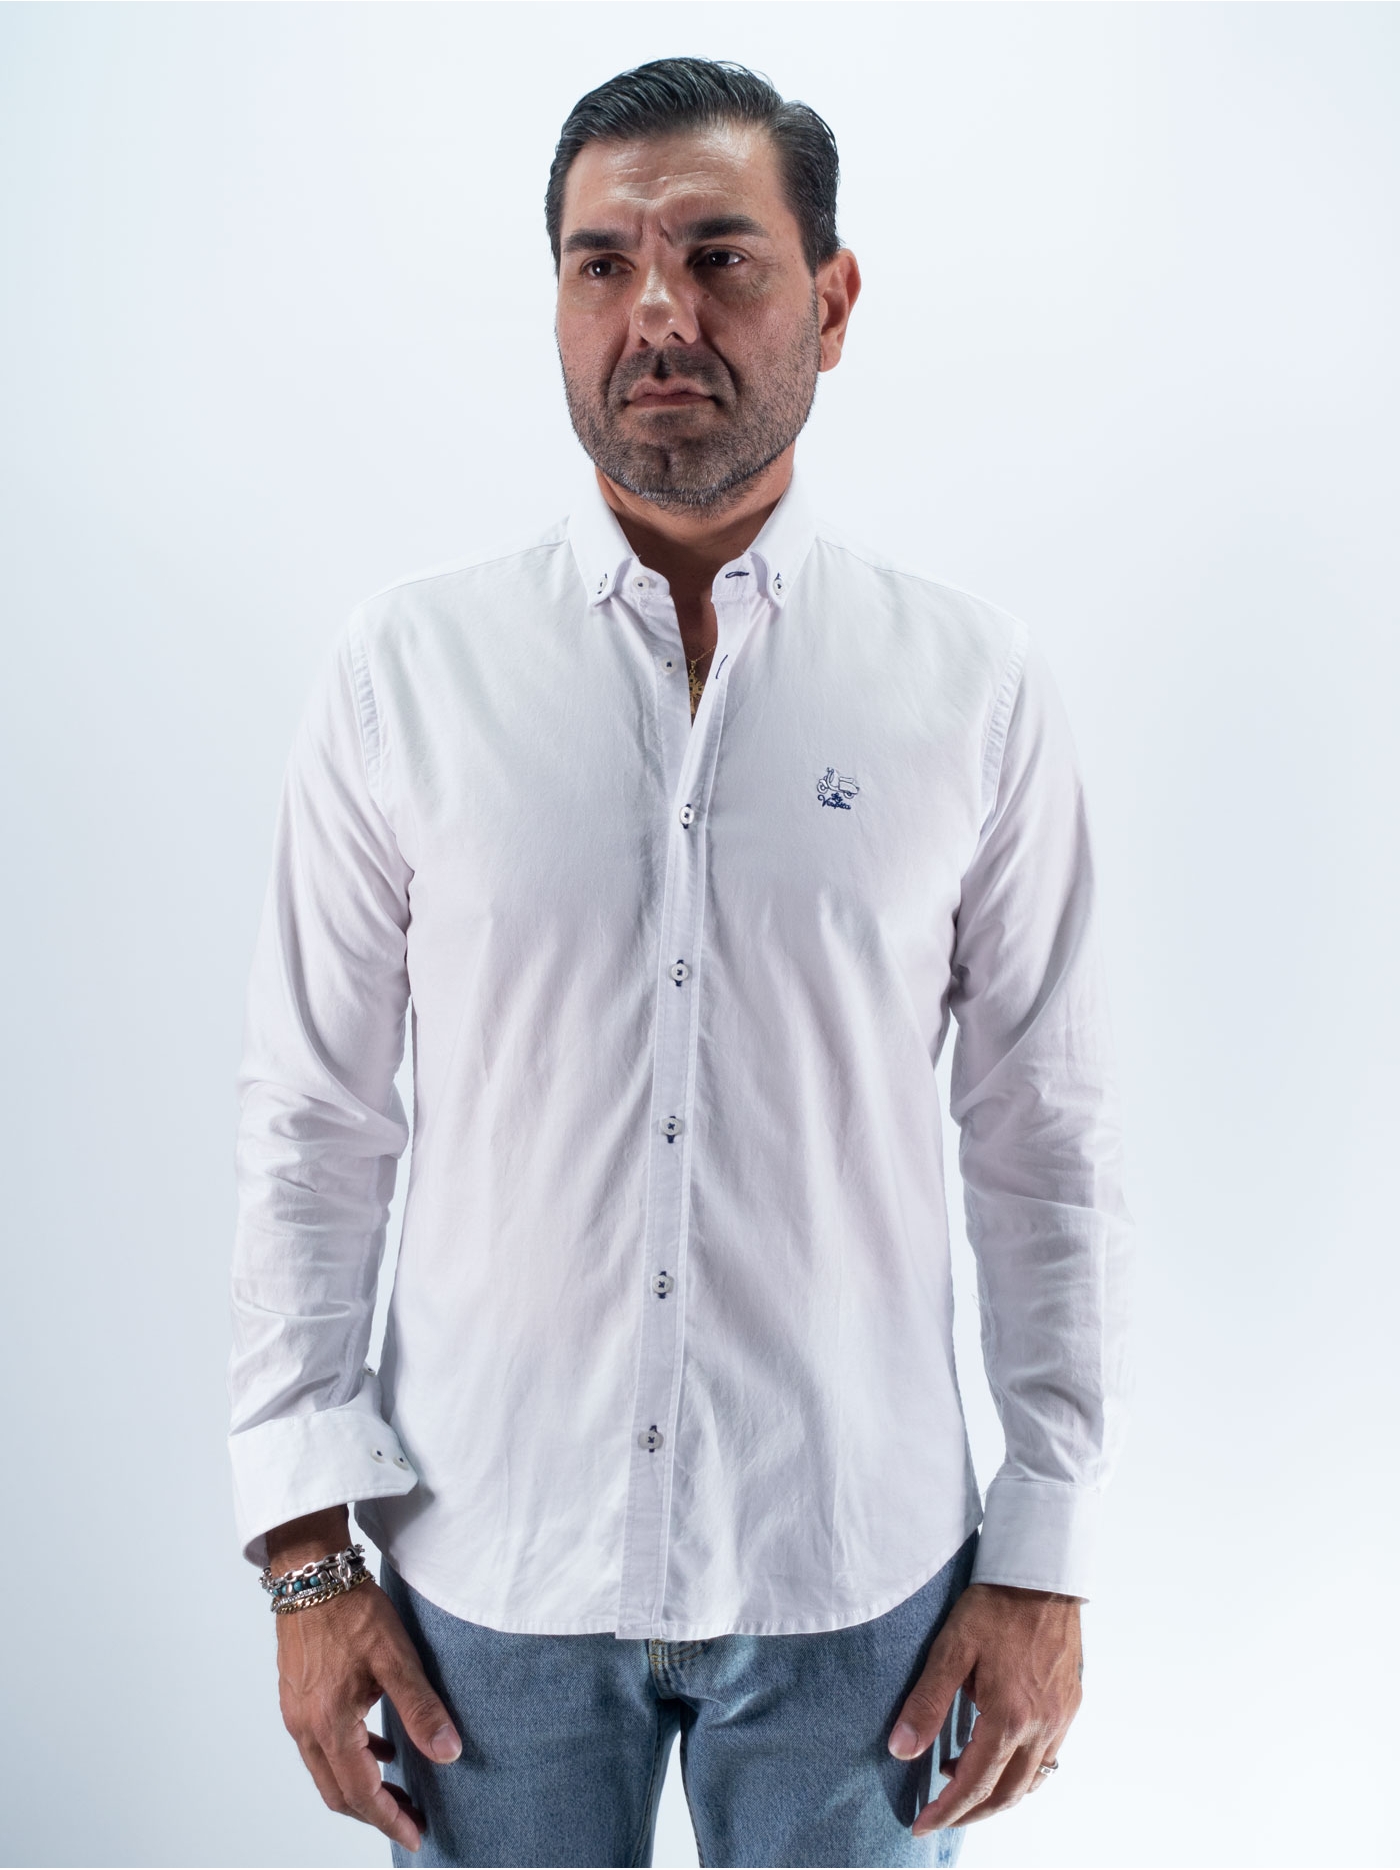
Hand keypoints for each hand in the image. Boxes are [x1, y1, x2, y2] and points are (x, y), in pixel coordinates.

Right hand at [275, 1575, 461, 1853]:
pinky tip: (378, 1747)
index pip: (361, 1793)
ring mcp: (296, 1714)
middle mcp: (306, 1728)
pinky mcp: (297, 1697)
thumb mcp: (396, 1657)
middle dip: (375, 1812)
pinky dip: (349, 1759)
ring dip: (361, 1788)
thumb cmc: (352, 1609)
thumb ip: (420, 1708)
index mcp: (329, 1724)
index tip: (416, 1836)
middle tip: (411, 1820)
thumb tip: (448, 1753)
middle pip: (339, 1792)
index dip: (390, 1819)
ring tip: (398, 1790)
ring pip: (327, 1772)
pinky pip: (321, 1747)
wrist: (309, 1572)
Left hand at [887, 1581, 1082, 1834]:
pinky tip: (999, 1756)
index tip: (921, 1825)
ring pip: (1031, 1782)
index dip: (946, 1810)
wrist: (1042, 1573)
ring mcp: (1061, 1719)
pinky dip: (1022, 1774)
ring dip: (997, 1795)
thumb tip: (901, 1750)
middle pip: (1006, 1794)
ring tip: (960, 1785)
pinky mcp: (1070, 1705)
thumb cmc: (995, 1604)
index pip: (974, 1783)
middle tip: (939, 1816)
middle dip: (970, 1813)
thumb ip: (927, 1702)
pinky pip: (1049, 1759)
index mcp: (1009, 1716)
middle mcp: (1041, 1727)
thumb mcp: (951, 1646)